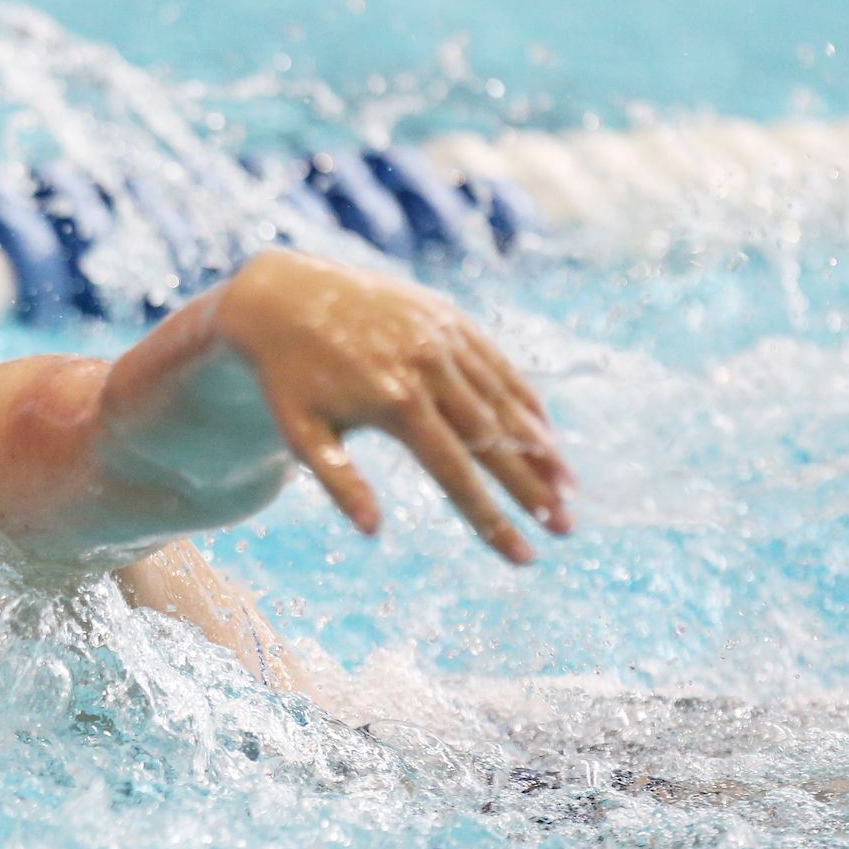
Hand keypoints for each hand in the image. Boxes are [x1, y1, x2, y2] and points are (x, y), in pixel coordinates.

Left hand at [214, 250, 574, 562]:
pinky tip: (545, 435)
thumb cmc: (287, 376)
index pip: (458, 473)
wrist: (282, 293)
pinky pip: (499, 365)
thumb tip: (372, 533)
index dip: (493, 518)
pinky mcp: (450, 318)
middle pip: (495, 440)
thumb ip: (338, 481)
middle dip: (533, 489)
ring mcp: (444, 338)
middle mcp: (430, 367)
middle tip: (565, 529)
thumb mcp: (299, 432)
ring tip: (567, 490)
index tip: (523, 555)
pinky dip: (525, 402)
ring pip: (507, 401)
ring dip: (542, 448)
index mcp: (395, 403)